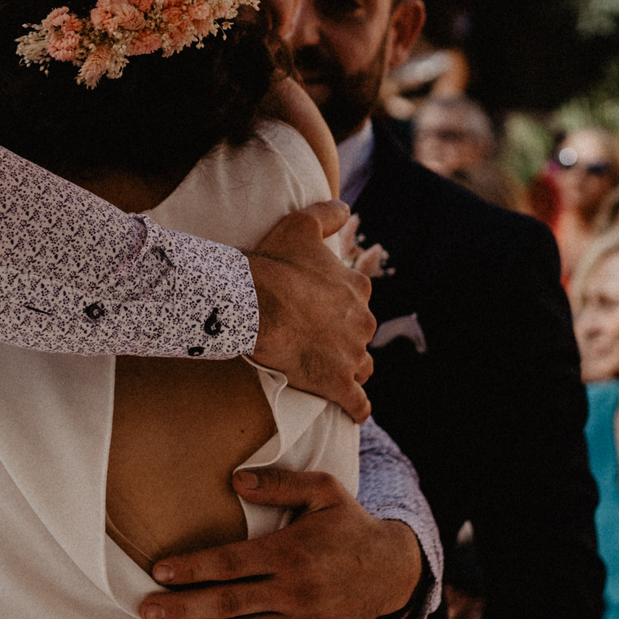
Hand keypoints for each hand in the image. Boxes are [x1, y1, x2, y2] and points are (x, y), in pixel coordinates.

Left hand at [137, 468, 421, 618]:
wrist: (394, 568)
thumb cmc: (349, 525)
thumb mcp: (323, 490)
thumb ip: (280, 484)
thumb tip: (235, 479)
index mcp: (291, 551)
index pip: (231, 562)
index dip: (193, 568)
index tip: (158, 571)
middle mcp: (296, 589)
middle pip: (229, 601)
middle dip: (184, 607)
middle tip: (146, 611)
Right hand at [247, 202, 374, 420]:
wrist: (256, 305)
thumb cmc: (274, 265)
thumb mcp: (300, 225)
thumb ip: (327, 213)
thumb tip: (345, 208)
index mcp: (357, 287)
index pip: (355, 300)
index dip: (335, 305)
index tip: (315, 309)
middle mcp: (363, 321)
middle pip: (358, 334)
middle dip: (343, 337)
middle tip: (314, 339)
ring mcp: (353, 354)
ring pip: (361, 366)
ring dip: (349, 368)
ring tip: (328, 370)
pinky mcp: (339, 383)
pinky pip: (358, 403)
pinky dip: (357, 407)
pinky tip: (352, 410)